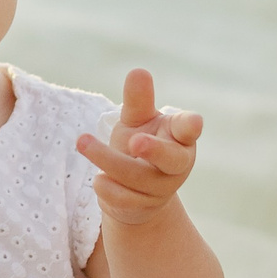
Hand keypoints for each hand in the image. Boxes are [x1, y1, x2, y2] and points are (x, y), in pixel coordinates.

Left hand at [76, 68, 202, 227]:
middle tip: (135, 140)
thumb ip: (138, 100)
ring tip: (83, 142)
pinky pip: (124, 199)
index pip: (189, 130)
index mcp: (179, 138)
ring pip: (136, 177)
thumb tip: (138, 71)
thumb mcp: (138, 120)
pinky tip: (98, 179)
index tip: (193, 122)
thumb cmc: (140, 144)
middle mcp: (176, 164)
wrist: (135, 192)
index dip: (191, 125)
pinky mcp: (144, 206)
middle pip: (170, 159)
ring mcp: (161, 188)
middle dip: (154, 150)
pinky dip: (107, 187)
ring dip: (106, 160)